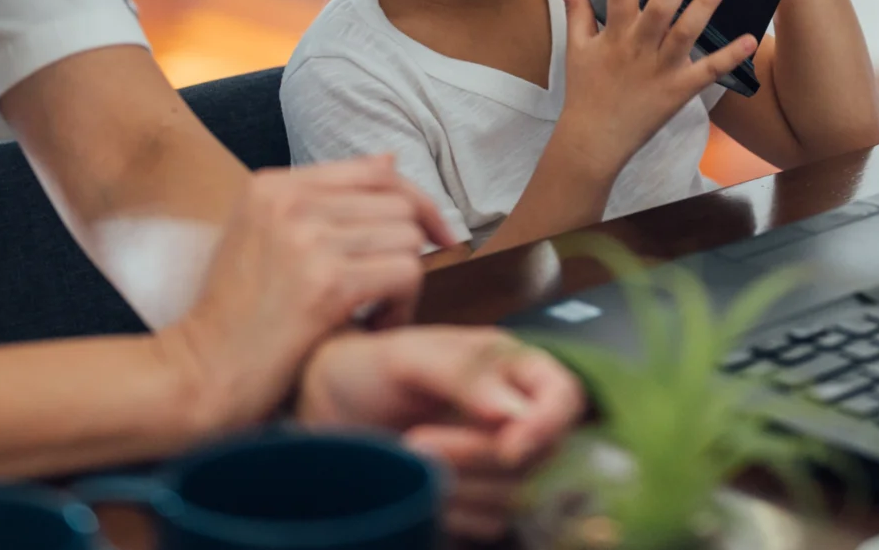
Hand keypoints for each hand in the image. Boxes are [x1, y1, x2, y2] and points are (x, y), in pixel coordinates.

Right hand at [174, 159, 456, 422]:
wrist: (199, 374)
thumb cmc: (235, 317)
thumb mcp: (263, 238)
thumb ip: (321, 199)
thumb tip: (391, 159)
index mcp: (272, 185)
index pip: (375, 170)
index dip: (416, 202)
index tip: (436, 236)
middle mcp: (289, 200)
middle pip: (399, 203)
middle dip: (410, 250)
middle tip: (386, 295)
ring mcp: (307, 238)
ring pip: (408, 238)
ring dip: (405, 283)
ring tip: (375, 315)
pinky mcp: (326, 282)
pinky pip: (405, 273)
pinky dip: (402, 307)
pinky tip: (373, 328)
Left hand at [297, 327, 584, 540]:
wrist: (314, 417)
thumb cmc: (358, 370)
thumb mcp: (403, 355)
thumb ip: (462, 372)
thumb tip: (515, 408)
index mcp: (507, 366)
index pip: (563, 395)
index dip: (549, 424)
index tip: (510, 446)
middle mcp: (512, 414)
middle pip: (542, 454)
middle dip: (480, 457)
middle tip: (416, 443)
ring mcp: (496, 461)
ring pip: (517, 494)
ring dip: (459, 485)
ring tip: (405, 455)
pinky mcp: (476, 501)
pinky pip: (489, 522)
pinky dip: (452, 511)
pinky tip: (414, 486)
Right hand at [551, 0, 755, 178]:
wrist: (594, 141)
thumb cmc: (586, 92)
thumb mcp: (576, 49)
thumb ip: (576, 12)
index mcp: (614, 35)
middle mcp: (638, 48)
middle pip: (660, 9)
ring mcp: (661, 70)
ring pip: (686, 34)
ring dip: (704, 7)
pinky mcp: (679, 91)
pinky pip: (708, 72)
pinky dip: (729, 57)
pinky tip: (750, 39)